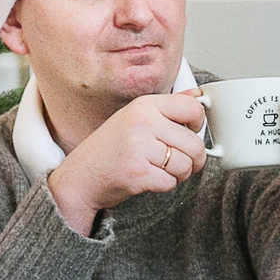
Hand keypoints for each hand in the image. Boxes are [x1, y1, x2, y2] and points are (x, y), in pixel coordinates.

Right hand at [48, 89, 209, 234]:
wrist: (80, 177)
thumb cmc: (110, 149)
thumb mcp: (136, 118)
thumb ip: (169, 106)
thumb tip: (197, 93)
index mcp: (144, 105)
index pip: (193, 107)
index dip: (198, 125)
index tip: (190, 133)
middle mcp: (142, 122)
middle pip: (195, 144)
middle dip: (193, 159)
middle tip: (177, 162)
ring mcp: (139, 147)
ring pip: (186, 165)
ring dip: (179, 174)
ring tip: (161, 170)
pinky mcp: (138, 172)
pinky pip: (171, 182)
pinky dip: (164, 185)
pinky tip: (149, 179)